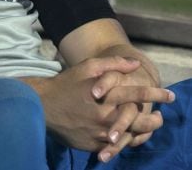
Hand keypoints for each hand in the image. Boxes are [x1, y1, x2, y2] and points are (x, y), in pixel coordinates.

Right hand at [36, 56, 171, 153]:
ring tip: (147, 128)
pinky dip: (123, 140)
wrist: (41, 106)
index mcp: (106, 96)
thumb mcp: (86, 68)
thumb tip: (134, 64)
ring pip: (129, 136)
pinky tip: (125, 135)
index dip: (156, 93)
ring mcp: (99, 133)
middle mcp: (105, 117)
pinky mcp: (92, 145)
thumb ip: (112, 64)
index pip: (138, 94)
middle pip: (139, 121)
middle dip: (154, 119)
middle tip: (160, 117)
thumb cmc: (65, 84)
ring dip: (142, 132)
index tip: (169, 95)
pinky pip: (114, 146)